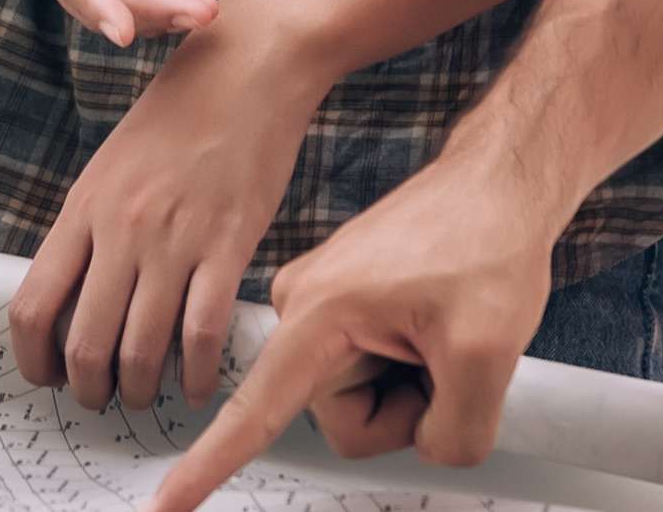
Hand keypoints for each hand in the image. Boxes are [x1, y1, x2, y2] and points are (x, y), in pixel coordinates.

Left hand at [12, 21, 321, 414]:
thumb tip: (78, 293)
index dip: (33, 358)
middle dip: (88, 389)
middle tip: (101, 399)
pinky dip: (194, 375)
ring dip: (140, 390)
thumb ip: (94, 225)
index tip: (48, 376)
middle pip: (85, 342)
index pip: (33, 305)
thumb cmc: (183, 112)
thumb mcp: (114, 164)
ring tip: (146, 396)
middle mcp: (121, 228)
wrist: (248, 67)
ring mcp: (174, 239)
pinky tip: (195, 385)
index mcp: (84, 206)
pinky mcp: (228, 244)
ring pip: (141, 349)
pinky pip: (200, 334)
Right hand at [145, 147, 565, 511]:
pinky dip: (411, 370)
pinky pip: (370, 375)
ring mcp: (323, 309)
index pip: (256, 408)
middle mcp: (303, 309)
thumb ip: (453, 432)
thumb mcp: (488, 349)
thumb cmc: (487, 240)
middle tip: (452, 359)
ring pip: (361, 403)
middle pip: (344, 422)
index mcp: (319, 313)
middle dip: (404, 412)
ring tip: (444, 334)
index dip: (210, 464)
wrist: (499, 182)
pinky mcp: (345, 310)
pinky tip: (437, 328)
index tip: (163, 505)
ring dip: (413, 389)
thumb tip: (431, 447)